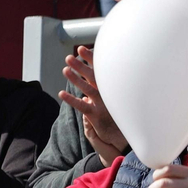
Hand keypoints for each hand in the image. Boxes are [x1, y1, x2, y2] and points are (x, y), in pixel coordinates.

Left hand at [60, 47, 127, 166]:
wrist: (126, 137)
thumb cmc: (119, 119)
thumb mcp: (113, 105)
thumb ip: (100, 97)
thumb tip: (85, 96)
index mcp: (111, 89)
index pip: (100, 71)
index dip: (91, 59)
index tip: (82, 49)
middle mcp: (108, 94)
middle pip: (93, 76)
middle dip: (81, 65)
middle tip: (70, 57)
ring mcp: (102, 104)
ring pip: (87, 88)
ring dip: (75, 78)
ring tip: (65, 69)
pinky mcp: (96, 116)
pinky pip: (82, 106)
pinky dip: (71, 100)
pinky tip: (61, 93)